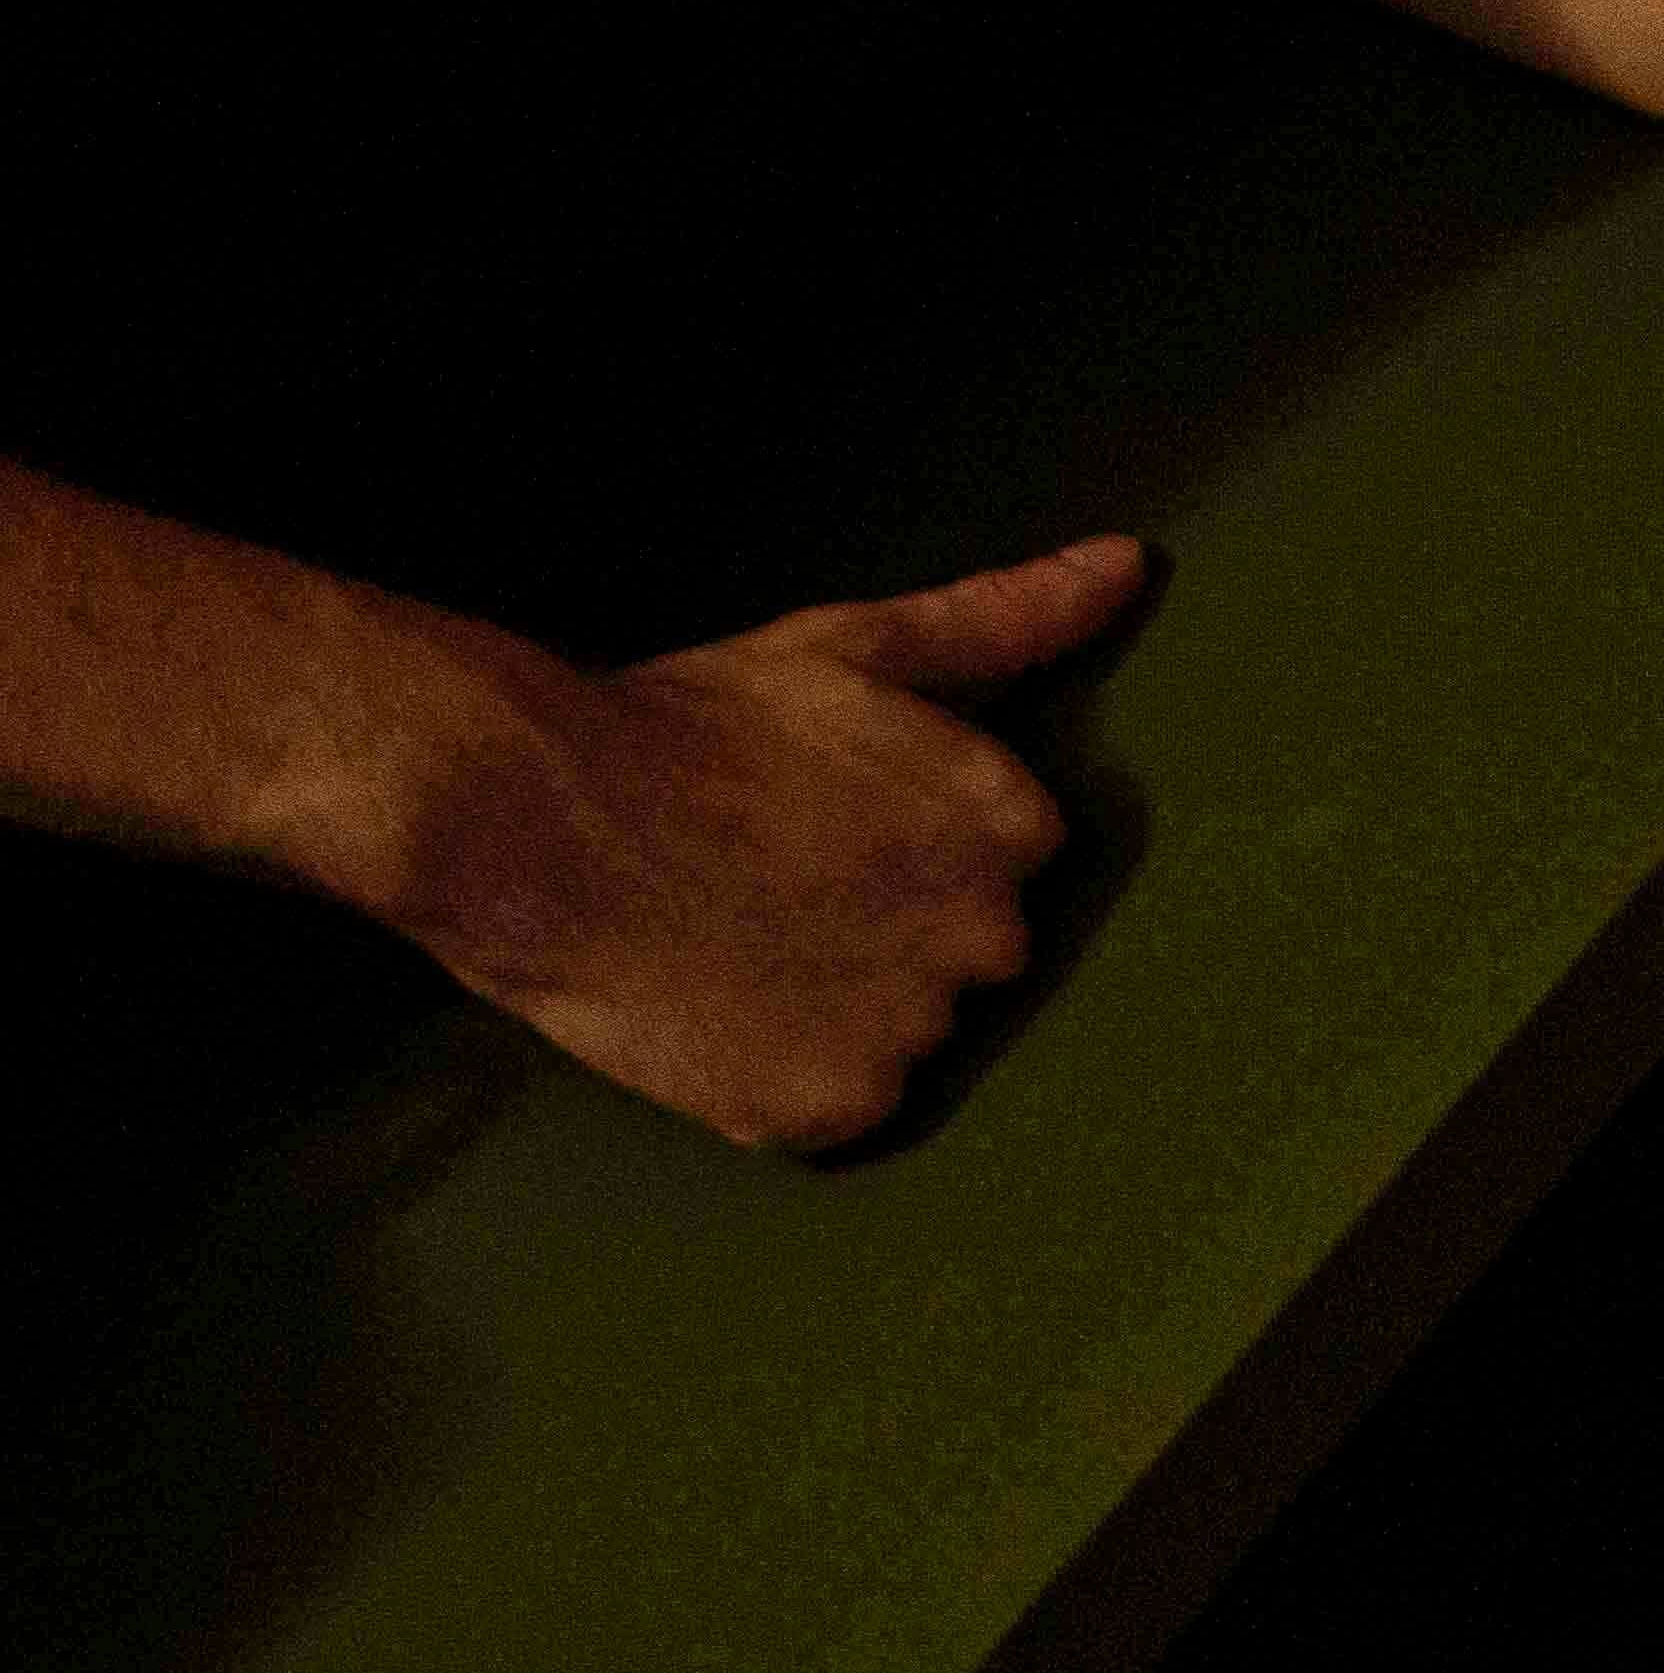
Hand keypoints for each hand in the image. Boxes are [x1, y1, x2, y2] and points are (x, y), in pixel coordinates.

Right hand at [386, 537, 1147, 1151]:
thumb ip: (1008, 619)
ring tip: (734, 941)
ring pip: (905, 1032)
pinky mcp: (836, 1104)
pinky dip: (784, 1077)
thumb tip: (1122, 567)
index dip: (909, 845)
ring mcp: (913, 1026)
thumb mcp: (860, 649)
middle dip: (890, 927)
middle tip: (772, 884)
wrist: (533, 821)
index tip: (829, 825)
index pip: (1007, 863)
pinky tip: (720, 1009)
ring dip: (837, 1005)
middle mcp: (988, 932)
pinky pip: (839, 1105)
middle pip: (968, 952)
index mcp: (1011, 825)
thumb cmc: (689, 727)